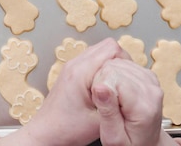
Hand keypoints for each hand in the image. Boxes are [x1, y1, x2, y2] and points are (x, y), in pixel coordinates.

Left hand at [0, 38, 129, 145]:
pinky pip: (93, 60)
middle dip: (121, 62)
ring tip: (115, 86)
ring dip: (111, 65)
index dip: (126, 61)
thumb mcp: (99, 121)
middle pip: (107, 47)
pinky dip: (103, 70)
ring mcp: (71, 67)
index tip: (129, 79)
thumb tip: (133, 91)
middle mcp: (74, 64)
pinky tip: (105, 88)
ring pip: (100, 52)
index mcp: (81, 72)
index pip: (112, 49)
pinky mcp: (71, 72)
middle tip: (124, 82)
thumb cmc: (66, 129)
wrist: (46, 134)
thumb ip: (117, 103)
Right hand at [91, 59, 180, 145]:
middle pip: (116, 67)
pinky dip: (116, 73)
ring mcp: (151, 81)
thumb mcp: (113, 137)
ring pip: (119, 63)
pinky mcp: (148, 76)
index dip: (100, 86)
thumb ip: (107, 112)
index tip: (100, 103)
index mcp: (143, 107)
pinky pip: (125, 63)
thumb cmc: (130, 143)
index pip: (113, 77)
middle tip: (105, 101)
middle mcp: (151, 91)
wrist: (147, 143)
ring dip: (109, 76)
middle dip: (104, 80)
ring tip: (111, 97)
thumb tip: (100, 86)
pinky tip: (116, 89)